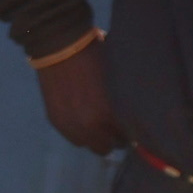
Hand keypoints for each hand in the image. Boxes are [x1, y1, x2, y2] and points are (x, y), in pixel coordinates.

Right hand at [32, 41, 122, 155]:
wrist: (60, 45)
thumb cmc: (96, 54)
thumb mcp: (119, 78)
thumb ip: (125, 101)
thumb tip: (136, 113)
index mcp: (109, 114)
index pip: (128, 137)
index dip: (131, 131)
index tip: (133, 125)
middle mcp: (89, 126)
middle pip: (108, 147)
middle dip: (113, 137)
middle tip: (115, 124)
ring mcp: (70, 125)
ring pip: (88, 145)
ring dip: (95, 137)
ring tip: (98, 121)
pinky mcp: (56, 120)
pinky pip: (72, 136)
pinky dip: (79, 130)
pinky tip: (83, 115)